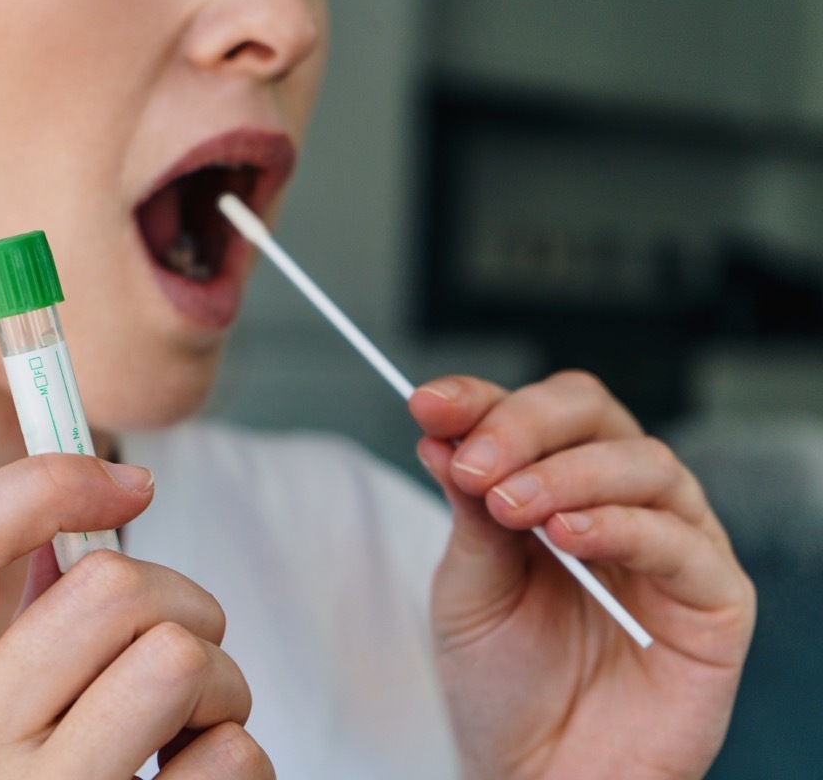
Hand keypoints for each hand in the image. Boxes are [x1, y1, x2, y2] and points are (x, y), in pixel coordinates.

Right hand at [0, 454, 271, 778]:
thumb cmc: (47, 774)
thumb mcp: (1, 693)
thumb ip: (29, 598)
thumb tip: (108, 482)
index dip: (50, 480)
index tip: (130, 482)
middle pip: (109, 589)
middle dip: (180, 601)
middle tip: (176, 646)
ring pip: (181, 659)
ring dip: (218, 681)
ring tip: (184, 721)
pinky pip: (233, 754)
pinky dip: (237, 752)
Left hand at [410, 371, 755, 779]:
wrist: (537, 776)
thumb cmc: (504, 687)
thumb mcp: (468, 589)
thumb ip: (468, 512)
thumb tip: (443, 434)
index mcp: (554, 489)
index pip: (532, 414)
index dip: (482, 400)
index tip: (430, 405)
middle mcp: (616, 503)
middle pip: (591, 415)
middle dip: (524, 427)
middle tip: (476, 465)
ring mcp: (671, 546)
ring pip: (643, 464)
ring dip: (569, 474)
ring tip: (513, 508)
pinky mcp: (713, 600)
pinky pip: (682, 541)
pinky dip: (624, 525)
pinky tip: (570, 537)